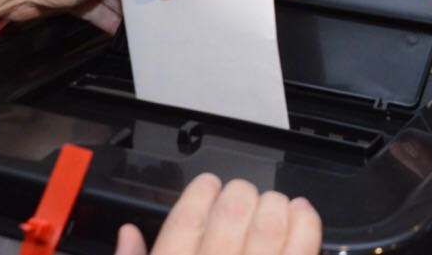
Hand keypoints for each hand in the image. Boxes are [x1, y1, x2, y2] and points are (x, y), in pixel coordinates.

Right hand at [112, 174, 321, 254]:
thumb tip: (126, 234)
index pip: (184, 220)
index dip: (199, 193)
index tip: (207, 184)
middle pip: (230, 213)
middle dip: (239, 194)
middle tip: (241, 194)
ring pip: (268, 225)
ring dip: (272, 206)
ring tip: (271, 205)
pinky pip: (303, 248)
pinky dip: (305, 224)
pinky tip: (301, 215)